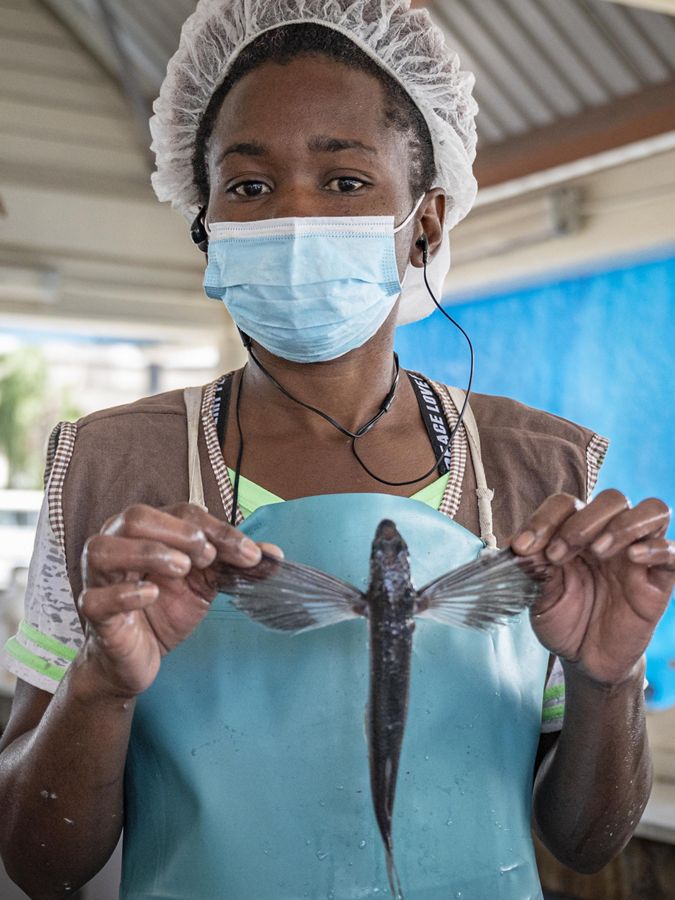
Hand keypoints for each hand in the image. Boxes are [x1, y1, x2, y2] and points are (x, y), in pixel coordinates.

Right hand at [78, 503, 280, 696]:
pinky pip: (96, 597)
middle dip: (179, 532)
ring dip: (148, 552)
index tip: (249, 553)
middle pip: (136, 517)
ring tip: (182, 568)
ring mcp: (100, 578)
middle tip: (208, 556)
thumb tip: (275, 555)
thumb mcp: (204, 583)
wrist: (138, 660)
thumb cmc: (165, 610)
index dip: (217, 529)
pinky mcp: (93, 613)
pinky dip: (125, 593)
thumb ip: (233, 565)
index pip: (181, 513)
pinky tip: (151, 594)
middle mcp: (117, 545)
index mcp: (147, 531)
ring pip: (105, 548)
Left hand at [511, 490, 673, 685]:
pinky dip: (657, 547)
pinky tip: (633, 557)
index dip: (543, 519)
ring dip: (623, 525)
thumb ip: (533, 568)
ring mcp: (638, 555)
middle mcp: (609, 536)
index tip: (522, 548)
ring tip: (598, 552)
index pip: (566, 504)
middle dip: (582, 522)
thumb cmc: (563, 619)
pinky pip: (673, 551)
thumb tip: (522, 546)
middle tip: (557, 555)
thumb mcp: (538, 595)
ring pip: (652, 511)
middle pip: (612, 500)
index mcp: (576, 532)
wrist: (585, 658)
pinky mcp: (659, 580)